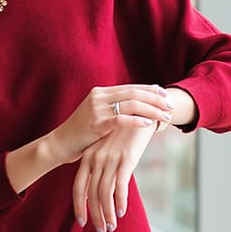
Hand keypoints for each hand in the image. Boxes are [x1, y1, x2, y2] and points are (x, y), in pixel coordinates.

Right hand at [46, 84, 172, 164]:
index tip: (165, 94)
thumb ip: (112, 108)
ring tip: (164, 116)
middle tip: (170, 105)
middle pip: (133, 93)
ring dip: (151, 109)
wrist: (60, 144)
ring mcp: (96, 109)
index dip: (150, 90)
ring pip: (131, 104)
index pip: (130, 87)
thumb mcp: (96, 115)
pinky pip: (121, 119)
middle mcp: (98, 97)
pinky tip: (148, 123)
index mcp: (100, 92)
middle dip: (155, 99)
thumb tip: (135, 107)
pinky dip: (136, 120)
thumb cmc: (81, 133)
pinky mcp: (96, 124)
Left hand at [72, 126, 155, 231]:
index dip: (79, 206)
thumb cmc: (124, 133)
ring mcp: (110, 159)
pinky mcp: (126, 159)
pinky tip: (122, 212)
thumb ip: (102, 167)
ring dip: (107, 213)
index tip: (81, 222)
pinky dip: (120, 202)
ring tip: (112, 227)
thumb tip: (101, 190)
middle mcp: (96, 159)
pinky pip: (120, 186)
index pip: (78, 186)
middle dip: (95, 215)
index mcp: (89, 157)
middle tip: (101, 231)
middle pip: (90, 194)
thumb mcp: (108, 149)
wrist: (142, 112)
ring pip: (104, 193)